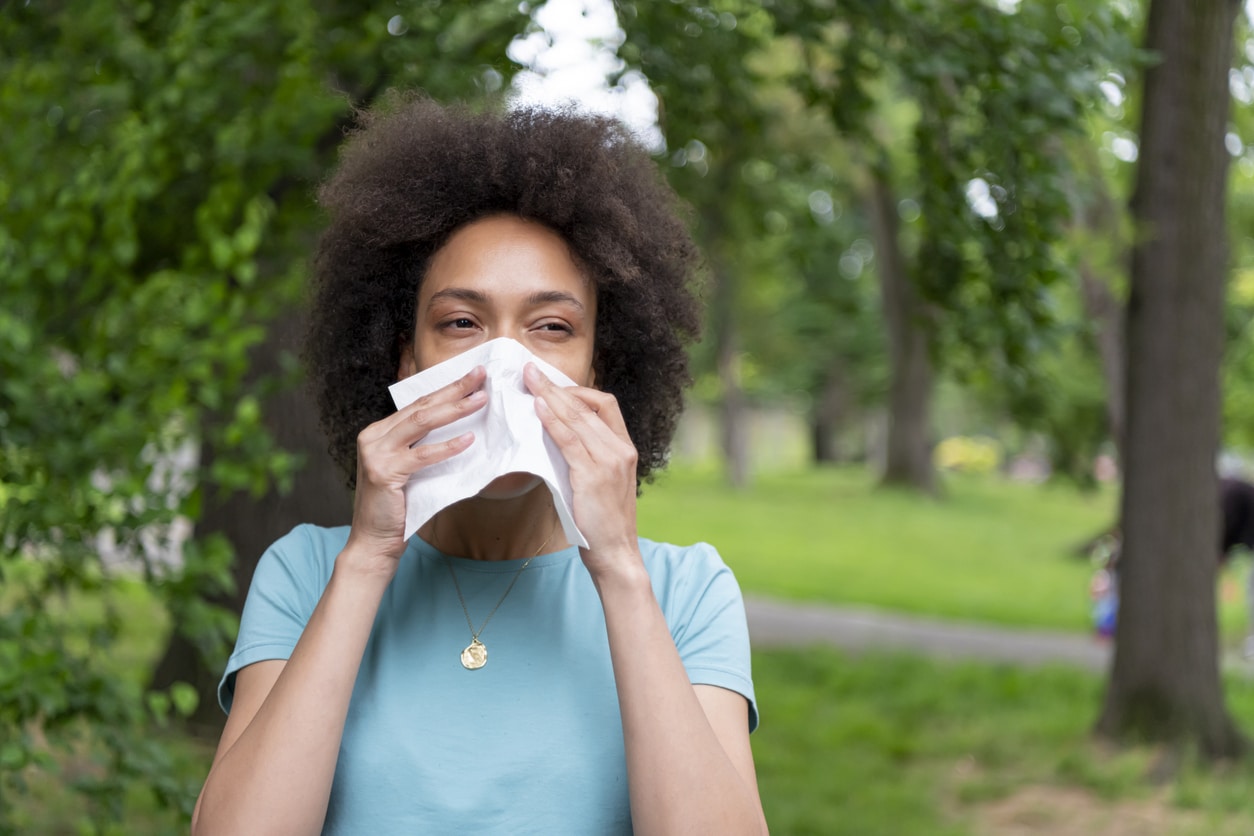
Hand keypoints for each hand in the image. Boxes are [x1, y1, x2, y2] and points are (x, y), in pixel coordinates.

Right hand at [345, 366, 487, 570]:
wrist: (374, 542)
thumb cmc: (398, 508)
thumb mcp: (410, 470)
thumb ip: (424, 448)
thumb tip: (463, 428)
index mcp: (379, 432)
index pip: (418, 404)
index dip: (447, 389)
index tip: (473, 376)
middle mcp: (374, 437)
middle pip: (421, 406)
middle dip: (454, 389)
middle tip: (481, 375)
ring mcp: (376, 453)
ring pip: (422, 422)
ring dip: (455, 409)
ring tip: (481, 400)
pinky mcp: (383, 471)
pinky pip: (422, 455)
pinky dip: (447, 446)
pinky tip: (469, 439)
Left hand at [524, 363, 640, 576]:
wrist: (615, 553)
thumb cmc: (601, 522)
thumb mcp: (599, 482)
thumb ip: (584, 457)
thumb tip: (552, 435)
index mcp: (625, 448)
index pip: (605, 404)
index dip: (578, 390)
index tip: (552, 386)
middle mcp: (621, 450)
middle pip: (588, 405)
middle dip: (556, 386)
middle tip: (530, 371)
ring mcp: (610, 461)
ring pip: (577, 418)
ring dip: (550, 397)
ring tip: (528, 382)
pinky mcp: (593, 475)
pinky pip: (569, 440)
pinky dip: (553, 421)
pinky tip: (538, 409)